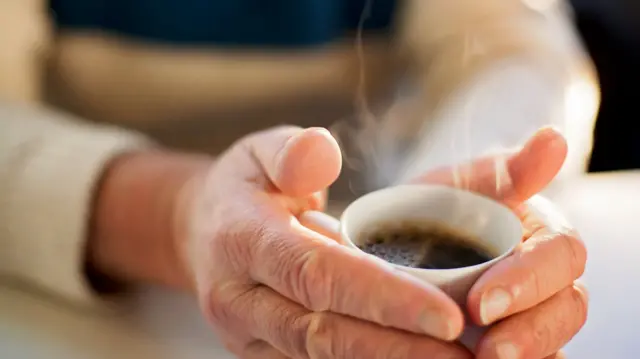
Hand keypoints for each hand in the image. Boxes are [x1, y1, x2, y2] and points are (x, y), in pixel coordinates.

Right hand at [173, 127, 472, 358]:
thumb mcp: (261, 152)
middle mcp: (237, 299)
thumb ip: (292, 152)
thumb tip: (324, 152)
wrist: (200, 232)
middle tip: (465, 358)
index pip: (317, 274)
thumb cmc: (244, 188)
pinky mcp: (261, 353)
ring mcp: (246, 335)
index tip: (447, 317)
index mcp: (240, 240)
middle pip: (323, 334)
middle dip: (398, 350)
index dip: (382, 298)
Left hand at [412, 127, 587, 358]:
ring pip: (553, 339)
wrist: (388, 247)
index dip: (530, 281)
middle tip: (488, 353)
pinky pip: (529, 353)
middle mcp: (544, 276)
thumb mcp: (452, 188)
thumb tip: (554, 138)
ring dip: (526, 353)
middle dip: (531, 332)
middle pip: (567, 307)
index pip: (561, 255)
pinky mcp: (511, 336)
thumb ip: (500, 172)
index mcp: (540, 233)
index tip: (482, 303)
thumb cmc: (428, 211)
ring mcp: (531, 311)